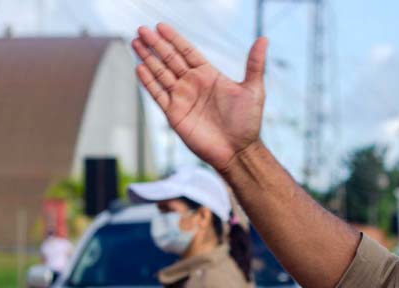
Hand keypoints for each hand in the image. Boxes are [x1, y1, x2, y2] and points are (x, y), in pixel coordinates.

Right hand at [133, 23, 267, 171]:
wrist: (237, 151)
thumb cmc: (247, 122)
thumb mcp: (254, 89)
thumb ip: (254, 64)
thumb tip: (264, 38)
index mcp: (209, 75)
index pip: (186, 51)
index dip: (173, 38)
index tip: (160, 26)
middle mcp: (193, 84)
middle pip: (169, 59)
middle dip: (155, 44)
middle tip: (141, 29)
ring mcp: (182, 98)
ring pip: (160, 74)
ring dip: (148, 59)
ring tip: (135, 43)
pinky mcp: (174, 115)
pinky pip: (158, 95)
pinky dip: (148, 82)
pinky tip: (139, 68)